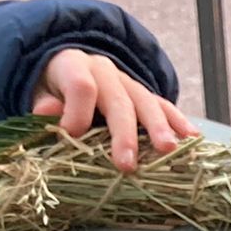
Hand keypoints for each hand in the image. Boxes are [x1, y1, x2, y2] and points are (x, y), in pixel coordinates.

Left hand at [33, 49, 196, 171]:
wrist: (69, 74)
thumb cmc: (52, 94)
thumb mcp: (38, 95)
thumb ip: (43, 104)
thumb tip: (48, 111)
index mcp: (74, 66)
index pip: (82, 85)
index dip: (77, 112)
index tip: (72, 137)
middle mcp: (105, 71)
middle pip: (119, 99)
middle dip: (124, 133)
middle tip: (127, 164)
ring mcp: (128, 83)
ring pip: (146, 102)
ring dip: (158, 127)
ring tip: (168, 150)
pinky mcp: (144, 97)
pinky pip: (164, 107)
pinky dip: (178, 122)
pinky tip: (192, 138)